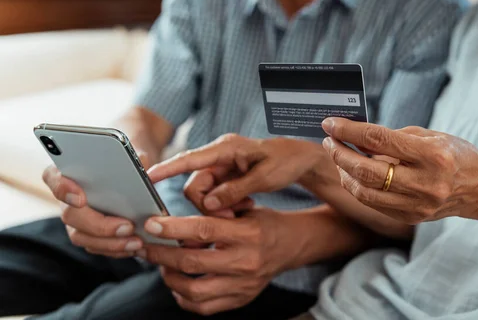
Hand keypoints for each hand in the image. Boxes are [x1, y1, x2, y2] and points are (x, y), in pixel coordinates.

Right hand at [41, 148, 155, 257]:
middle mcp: (66, 197)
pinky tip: (135, 246)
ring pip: (82, 237)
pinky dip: (115, 249)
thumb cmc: (126, 159)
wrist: (129, 170)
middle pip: (69, 215)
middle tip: (127, 226)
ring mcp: (75, 218)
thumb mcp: (132, 154)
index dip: (62, 188)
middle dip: (99, 225)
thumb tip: (146, 172)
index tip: (80, 198)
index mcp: (68, 170)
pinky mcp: (87, 234)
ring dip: (110, 243)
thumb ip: (134, 160)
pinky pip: (96, 247)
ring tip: (135, 241)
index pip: (53, 177)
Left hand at [137, 208, 300, 315]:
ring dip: (170, 278)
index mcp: (248, 234)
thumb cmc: (265, 222)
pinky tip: (179, 284)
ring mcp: (243, 285)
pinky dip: (184, 297)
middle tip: (145, 246)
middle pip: (192, 263)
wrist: (292, 245)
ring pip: (194, 291)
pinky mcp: (241, 299)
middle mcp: (246, 262)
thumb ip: (214, 215)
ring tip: (163, 265)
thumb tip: (177, 223)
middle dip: (161, 255)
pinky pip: (204, 307)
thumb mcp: (244, 209)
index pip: (204, 230)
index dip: (173, 228)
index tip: (151, 225)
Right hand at [148, 134, 338, 211]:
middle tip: (233, 214)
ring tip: (245, 208)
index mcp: (226, 148)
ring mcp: (222, 166)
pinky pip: (216, 195)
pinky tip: (245, 205)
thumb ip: (235, 190)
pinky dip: (227, 205)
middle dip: (209, 205)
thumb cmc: (286, 162)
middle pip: (196, 186)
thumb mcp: (263, 178)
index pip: (189, 158)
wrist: (301, 159)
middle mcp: (219, 155)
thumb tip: (210, 204)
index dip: (168, 168)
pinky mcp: (227, 176)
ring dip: (220, 207)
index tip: (148, 176)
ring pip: (205, 194)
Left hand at [321, 118, 477, 223]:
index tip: (330, 123)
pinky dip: (358, 188)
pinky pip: (374, 204)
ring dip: (344, 173)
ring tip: (338, 158)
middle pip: (366, 171)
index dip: (348, 131)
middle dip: (340, 154)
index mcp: (432, 155)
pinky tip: (352, 174)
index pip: (378, 140)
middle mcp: (425, 183)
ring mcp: (418, 205)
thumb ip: (391, 138)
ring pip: (365, 193)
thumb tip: (353, 138)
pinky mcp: (411, 217)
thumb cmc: (453, 154)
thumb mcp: (427, 136)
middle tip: (328, 141)